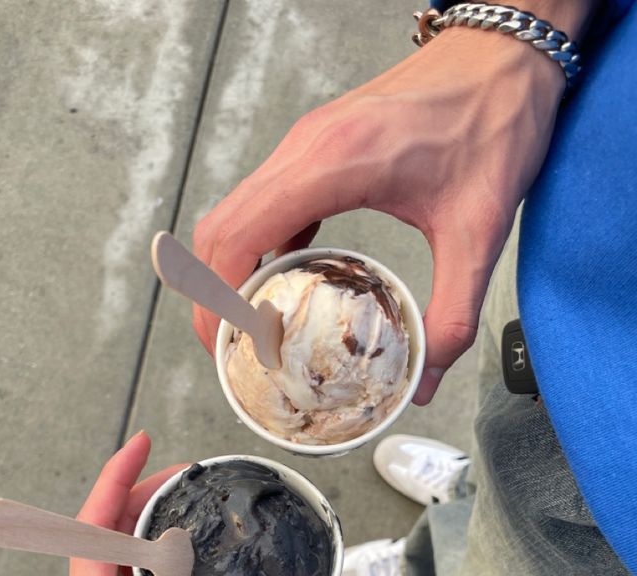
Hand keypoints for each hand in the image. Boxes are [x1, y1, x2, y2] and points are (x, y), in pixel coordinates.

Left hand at [22, 432, 309, 575]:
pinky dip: (138, 545)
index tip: (143, 443)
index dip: (118, 479)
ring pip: (105, 546)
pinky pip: (113, 571)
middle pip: (102, 526)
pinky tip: (171, 548)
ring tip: (182, 496)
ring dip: (136, 513)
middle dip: (140, 488)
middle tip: (188, 472)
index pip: (95, 528)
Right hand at [192, 27, 565, 403]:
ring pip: (235, 214)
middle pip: (219, 230)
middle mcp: (303, 149)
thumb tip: (428, 377)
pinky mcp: (316, 148)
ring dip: (230, 271)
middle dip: (213, 297)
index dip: (217, 301)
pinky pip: (265, 203)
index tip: (225, 348)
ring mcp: (304, 145)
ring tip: (253, 326)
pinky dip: (259, 248)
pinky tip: (286, 284)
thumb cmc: (492, 121)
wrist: (504, 57)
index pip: (236, 236)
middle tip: (233, 351)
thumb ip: (453, 313)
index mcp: (331, 164)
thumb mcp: (478, 231)